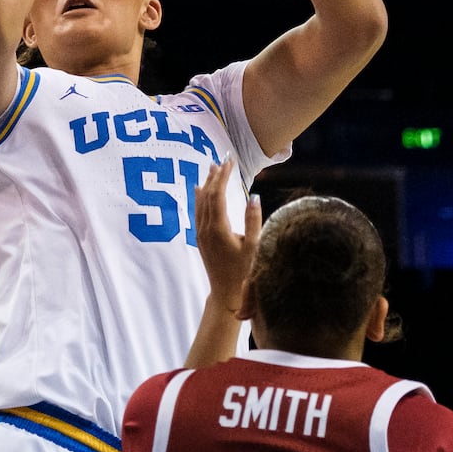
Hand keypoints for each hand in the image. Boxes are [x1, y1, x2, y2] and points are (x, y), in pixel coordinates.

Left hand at [194, 160, 258, 314]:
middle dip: (214, 176)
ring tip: (211, 168)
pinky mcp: (201, 238)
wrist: (226, 292)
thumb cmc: (244, 271)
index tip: (230, 161)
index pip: (218, 195)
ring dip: (206, 184)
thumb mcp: (254, 246)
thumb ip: (253, 220)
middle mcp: (206, 229)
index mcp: (218, 228)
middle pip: (207, 195)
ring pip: (200, 203)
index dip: (223, 176)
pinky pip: (198, 212)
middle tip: (222, 159)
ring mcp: (201, 234)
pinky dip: (199, 197)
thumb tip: (254, 196)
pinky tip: (199, 190)